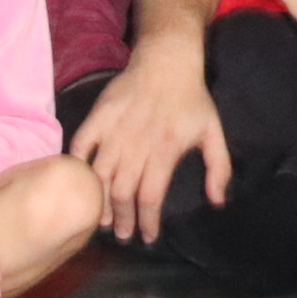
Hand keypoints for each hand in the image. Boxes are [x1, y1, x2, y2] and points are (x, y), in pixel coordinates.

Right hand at [70, 34, 227, 241]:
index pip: (151, 196)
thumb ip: (219, 168)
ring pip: (101, 175)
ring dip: (99, 201)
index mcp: (166, 148)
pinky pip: (80, 146)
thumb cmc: (192, 99)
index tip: (149, 237)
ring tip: (102, 221)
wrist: (167, 60)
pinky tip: (79, 186)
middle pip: (123, 192)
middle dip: (122, 219)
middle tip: (123, 234)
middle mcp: (138, 143)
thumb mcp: (213, 132)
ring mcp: (115, 130)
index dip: (148, 221)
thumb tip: (219, 202)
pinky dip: (77, 167)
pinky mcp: (99, 116)